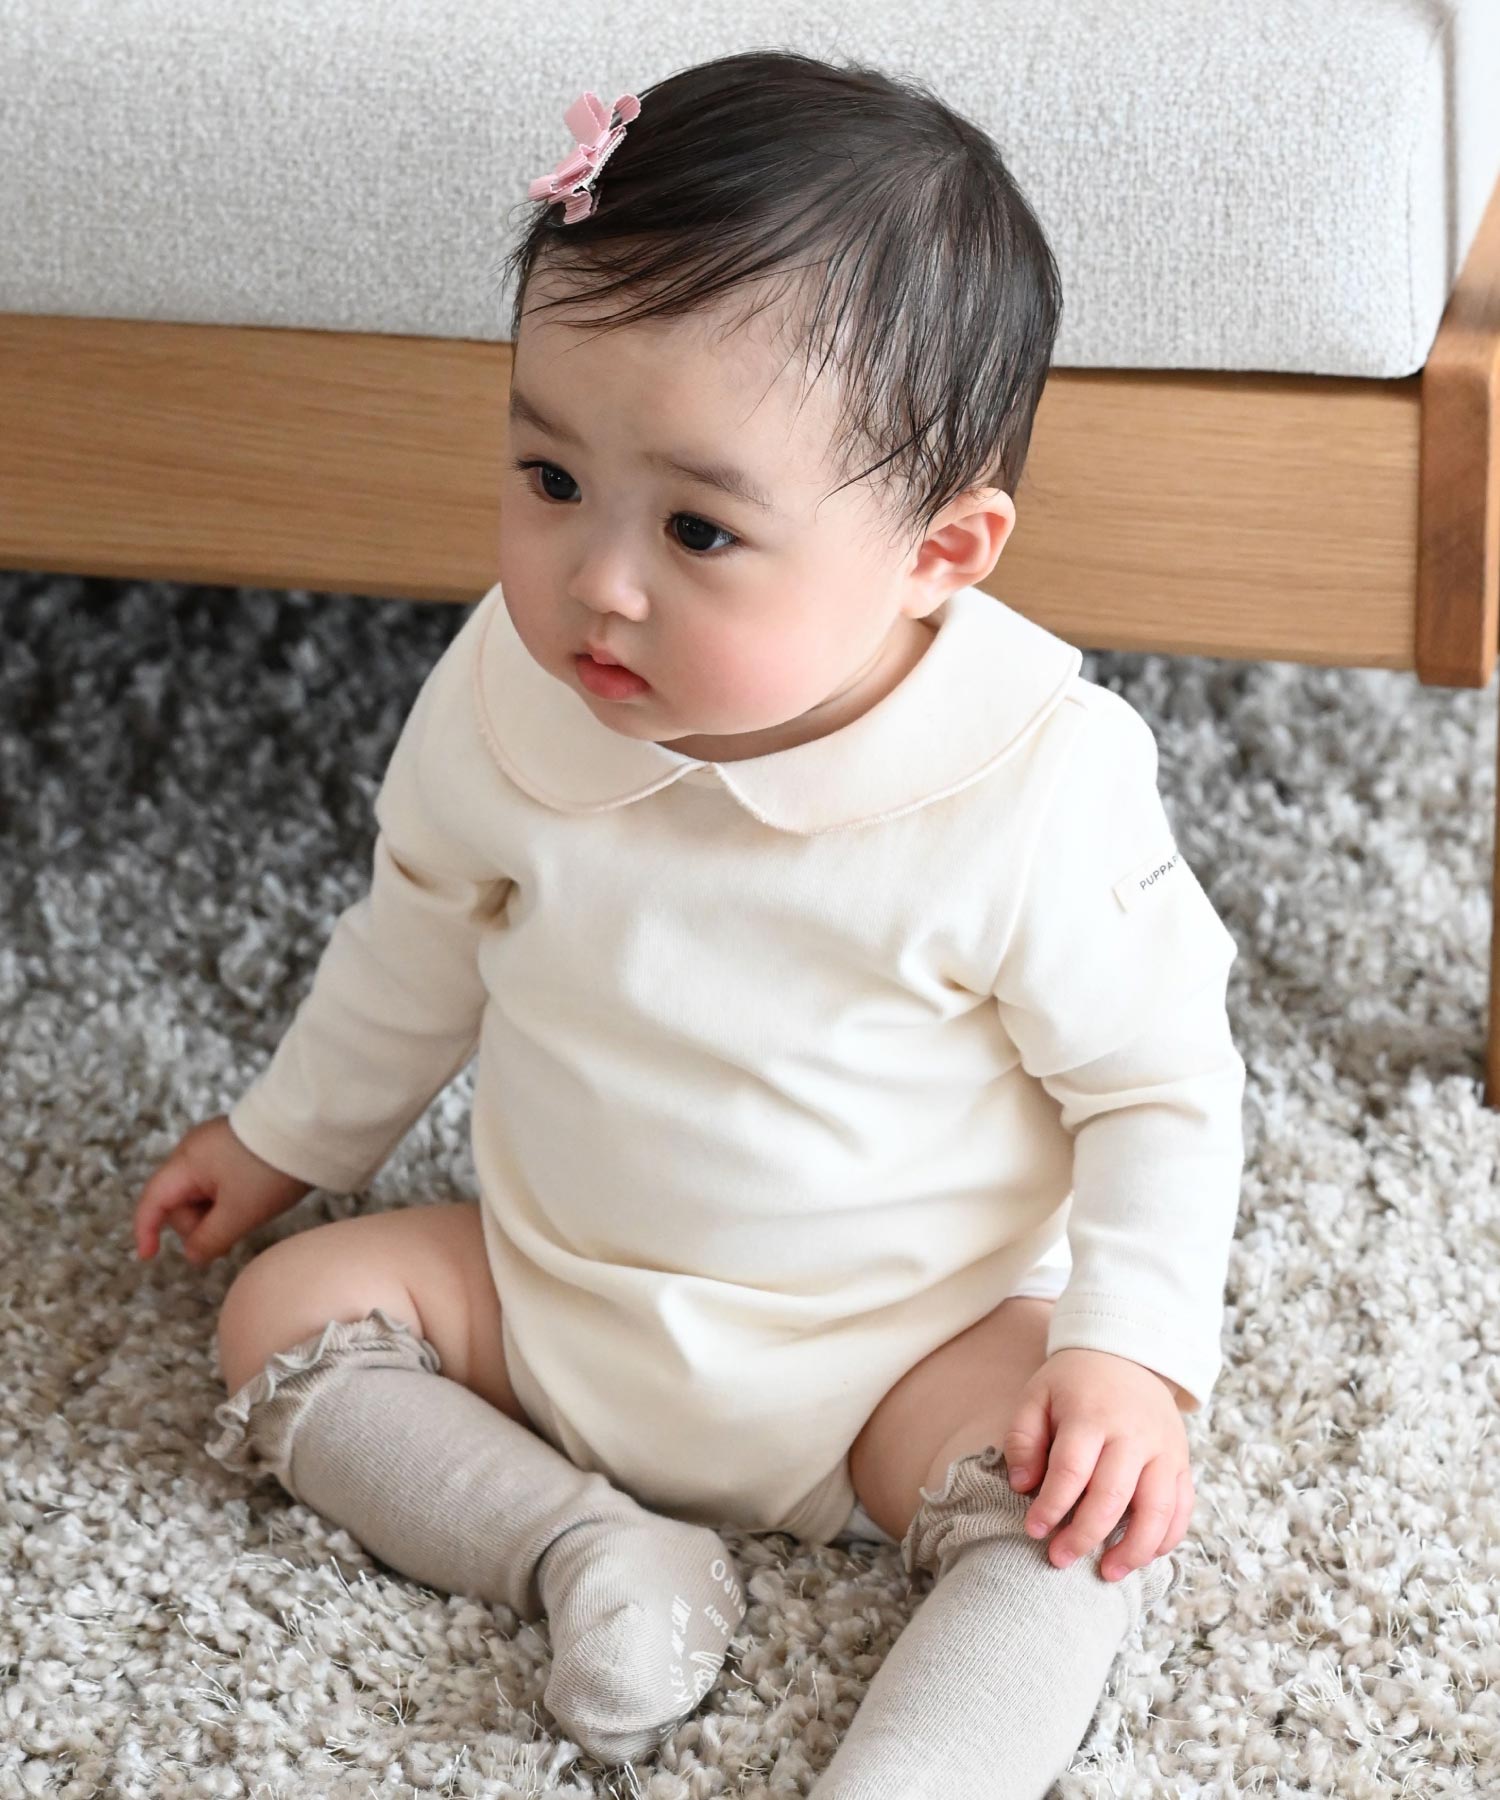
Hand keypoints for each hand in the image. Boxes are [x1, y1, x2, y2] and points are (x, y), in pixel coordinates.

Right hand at [134, 1114, 313, 1266]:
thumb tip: (192, 1256)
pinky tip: (250, 1204)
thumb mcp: (240, 1213)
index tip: (149, 1257)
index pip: (153, 1200)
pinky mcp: (235, 1146)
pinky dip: (227, 1200)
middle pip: (179, 1199)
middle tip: (229, 1234)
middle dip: (196, 1224)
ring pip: (201, 1193)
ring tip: (246, 1217)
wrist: (314, 1128)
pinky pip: (218, 1181)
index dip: (146, 1230)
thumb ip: (209, 1239)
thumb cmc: (271, 1171)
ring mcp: (215, 1145)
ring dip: (215, 1214)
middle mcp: (194, 1148)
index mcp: (187, 1160)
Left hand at [1002, 1347, 1193, 1582]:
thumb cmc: (1074, 1383)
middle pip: (1113, 1496)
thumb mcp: (1037, 1396)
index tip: (1033, 1530)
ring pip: (1157, 1510)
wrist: (1127, 1355)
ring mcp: (1164, 1450)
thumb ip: (1023, 1438)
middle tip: (1059, 1559)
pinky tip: (1143, 1556)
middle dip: (1084, 1535)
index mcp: (1092, 1415)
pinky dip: (1167, 1538)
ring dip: (1133, 1549)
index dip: (1051, 1506)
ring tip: (1108, 1572)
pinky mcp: (1182, 1461)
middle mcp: (1134, 1434)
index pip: (1071, 1470)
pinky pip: (1183, 1508)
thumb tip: (1022, 1486)